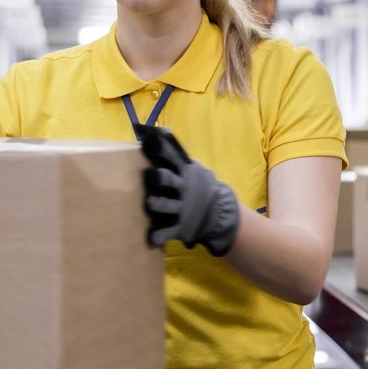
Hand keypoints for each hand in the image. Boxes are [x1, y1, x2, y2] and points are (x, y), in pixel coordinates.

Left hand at [137, 125, 239, 256]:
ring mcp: (182, 208)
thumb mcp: (193, 169)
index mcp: (186, 172)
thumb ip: (177, 155)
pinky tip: (151, 238)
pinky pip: (167, 231)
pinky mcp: (180, 226)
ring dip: (158, 204)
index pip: (173, 155)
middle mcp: (183, 189)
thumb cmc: (198, 186)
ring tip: (149, 202)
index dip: (163, 145)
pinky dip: (160, 235)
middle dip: (159, 177)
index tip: (151, 135)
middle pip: (169, 180)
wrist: (218, 214)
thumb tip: (159, 131)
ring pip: (167, 205)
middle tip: (149, 174)